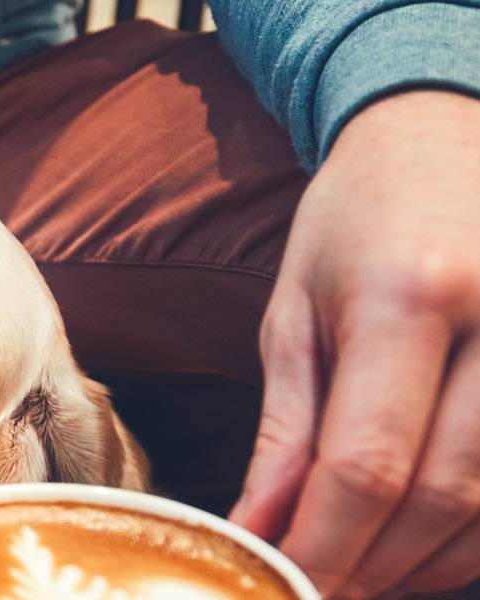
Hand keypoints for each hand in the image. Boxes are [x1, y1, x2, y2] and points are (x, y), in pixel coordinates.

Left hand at [232, 89, 479, 597]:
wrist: (444, 137)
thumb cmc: (356, 223)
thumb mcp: (295, 314)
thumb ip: (284, 431)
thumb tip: (256, 532)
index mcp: (409, 295)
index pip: (366, 461)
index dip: (325, 545)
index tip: (286, 586)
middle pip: (440, 494)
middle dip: (373, 565)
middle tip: (321, 594)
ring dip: (428, 564)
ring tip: (367, 578)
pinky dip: (478, 535)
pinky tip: (428, 549)